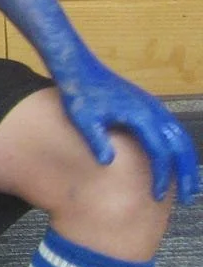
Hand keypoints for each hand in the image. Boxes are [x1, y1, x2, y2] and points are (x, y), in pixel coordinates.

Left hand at [58, 61, 200, 203]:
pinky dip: (179, 148)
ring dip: (187, 161)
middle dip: (186, 173)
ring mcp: (154, 106)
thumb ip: (96, 140)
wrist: (79, 68)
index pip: (160, 152)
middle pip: (181, 146)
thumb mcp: (83, 118)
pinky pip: (173, 129)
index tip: (157, 196)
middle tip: (186, 198)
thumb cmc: (79, 94)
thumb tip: (107, 162)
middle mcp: (153, 110)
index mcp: (140, 115)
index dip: (161, 176)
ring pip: (181, 137)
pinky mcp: (150, 105)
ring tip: (188, 185)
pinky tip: (175, 163)